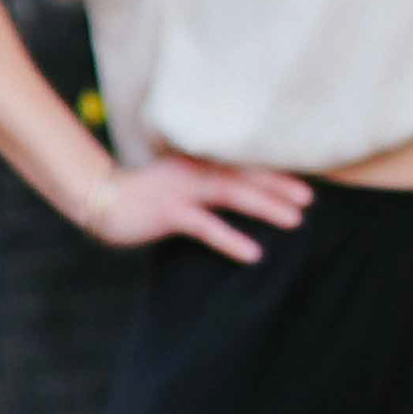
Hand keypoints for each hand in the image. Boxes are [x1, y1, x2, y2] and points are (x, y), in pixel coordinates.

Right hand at [76, 152, 311, 260]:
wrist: (102, 197)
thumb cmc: (146, 195)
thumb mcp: (181, 183)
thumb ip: (208, 185)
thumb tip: (243, 196)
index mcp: (201, 161)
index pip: (246, 164)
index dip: (276, 172)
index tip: (306, 183)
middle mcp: (197, 168)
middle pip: (247, 175)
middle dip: (281, 186)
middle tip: (311, 199)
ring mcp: (183, 188)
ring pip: (233, 193)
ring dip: (267, 207)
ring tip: (295, 220)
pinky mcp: (170, 211)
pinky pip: (206, 226)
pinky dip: (232, 239)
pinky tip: (253, 253)